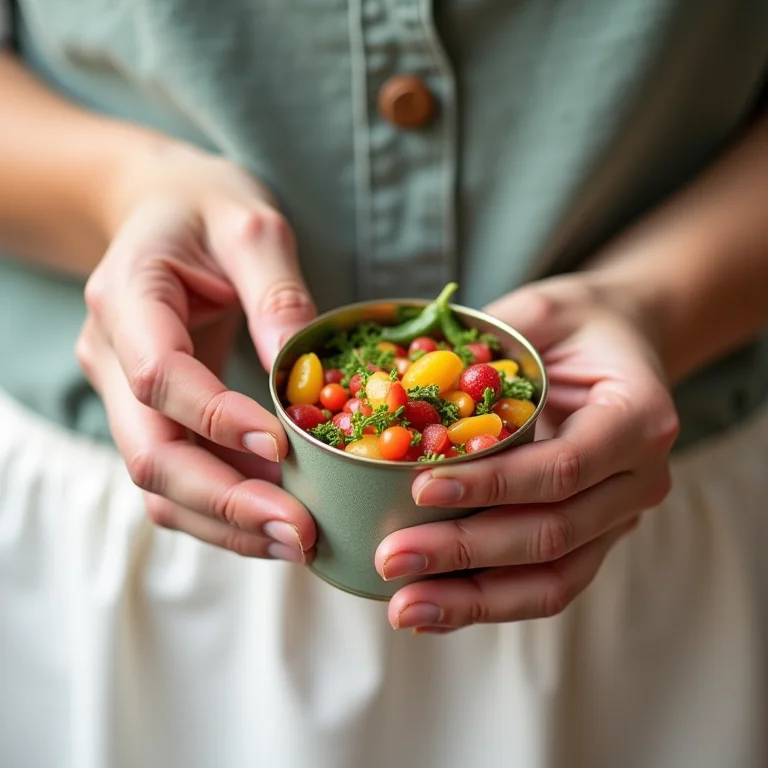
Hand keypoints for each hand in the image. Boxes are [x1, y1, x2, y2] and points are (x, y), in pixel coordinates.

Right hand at [76, 142, 316, 561]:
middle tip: (299, 531)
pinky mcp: (153, 414)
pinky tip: (280, 519)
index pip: (159, 375)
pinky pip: (182, 474)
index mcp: (126, 296)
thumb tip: (301, 373)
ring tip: (298, 542)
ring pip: (160, 482)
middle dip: (225, 501)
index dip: (217, 419)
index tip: (282, 446)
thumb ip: (277, 292)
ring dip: (227, 522)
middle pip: (150, 453)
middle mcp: (111, 355)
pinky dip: (227, 507)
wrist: (162, 212)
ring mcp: (124, 393)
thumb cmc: (206, 209)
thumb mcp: (252, 225)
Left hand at [376, 276, 679, 631]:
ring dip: (473, 599)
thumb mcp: (539, 311)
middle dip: (465, 552)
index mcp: (637, 417)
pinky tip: (433, 609)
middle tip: (390, 558)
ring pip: (553, 579)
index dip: (491, 485)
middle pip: (552, 534)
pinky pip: (546, 585)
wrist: (621, 346)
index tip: (418, 488)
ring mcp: (619, 518)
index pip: (562, 467)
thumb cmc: (578, 324)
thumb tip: (401, 378)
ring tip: (403, 607)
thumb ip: (487, 343)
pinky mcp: (592, 539)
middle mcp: (639, 479)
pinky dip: (489, 601)